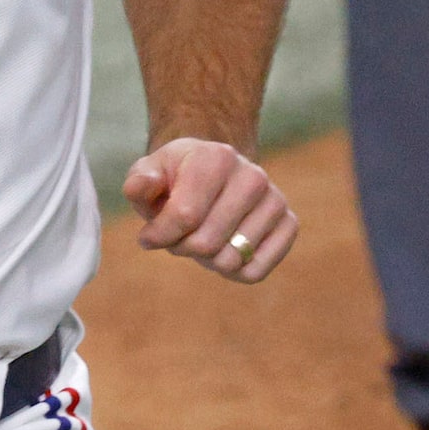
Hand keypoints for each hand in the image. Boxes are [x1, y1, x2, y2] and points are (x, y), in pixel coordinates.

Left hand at [124, 136, 296, 282]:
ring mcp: (275, 200)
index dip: (159, 235)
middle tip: (178, 236)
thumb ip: (139, 183)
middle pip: (206, 243)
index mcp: (216, 157)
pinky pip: (255, 271)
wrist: (215, 174)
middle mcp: (253, 176)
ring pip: (230, 260)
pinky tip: (223, 249)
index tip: (148, 236)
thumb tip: (143, 187)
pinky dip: (231, 272)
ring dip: (206, 260)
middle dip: (182, 247)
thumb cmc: (175, 179)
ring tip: (202, 237)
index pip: (184, 216)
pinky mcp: (289, 224)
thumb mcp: (148, 175)